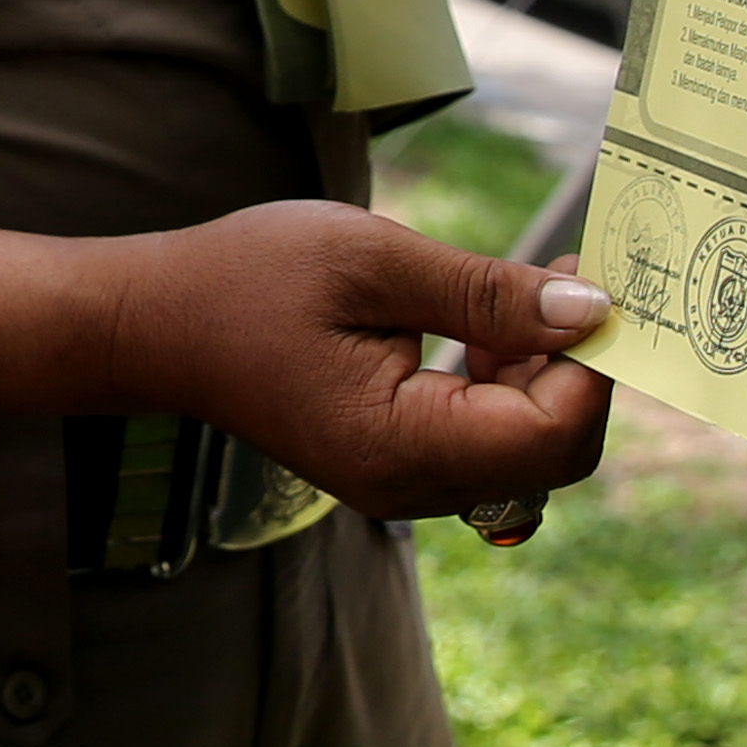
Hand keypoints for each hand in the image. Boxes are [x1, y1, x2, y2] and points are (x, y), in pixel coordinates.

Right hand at [0, 201, 613, 523]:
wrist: (153, 323)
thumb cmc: (246, 280)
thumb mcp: (374, 261)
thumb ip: (486, 292)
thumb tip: (591, 311)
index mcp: (402, 445)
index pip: (553, 434)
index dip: (593, 363)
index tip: (584, 279)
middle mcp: (410, 485)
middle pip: (555, 454)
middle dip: (578, 369)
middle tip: (559, 278)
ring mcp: (403, 483)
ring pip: (529, 453)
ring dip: (545, 376)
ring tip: (514, 297)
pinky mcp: (397, 465)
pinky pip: (488, 445)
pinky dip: (508, 388)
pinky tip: (482, 331)